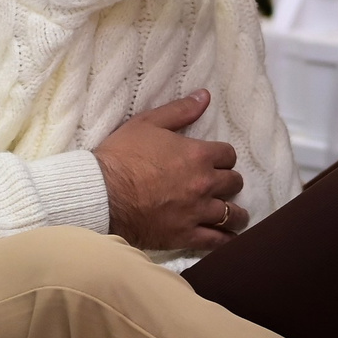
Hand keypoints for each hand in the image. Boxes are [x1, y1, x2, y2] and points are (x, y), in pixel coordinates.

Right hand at [92, 91, 248, 252]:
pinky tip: (229, 237)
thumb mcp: (148, 123)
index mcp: (198, 155)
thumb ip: (180, 110)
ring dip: (235, 212)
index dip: (223, 156)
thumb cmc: (121, 155)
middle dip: (229, 182)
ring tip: (233, 214)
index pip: (228, 154)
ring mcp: (197, 212)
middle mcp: (204, 183)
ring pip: (232, 214)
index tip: (217, 161)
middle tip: (221, 185)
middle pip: (234, 182)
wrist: (101, 194)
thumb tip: (205, 96)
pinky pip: (217, 240)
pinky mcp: (186, 235)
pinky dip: (226, 239)